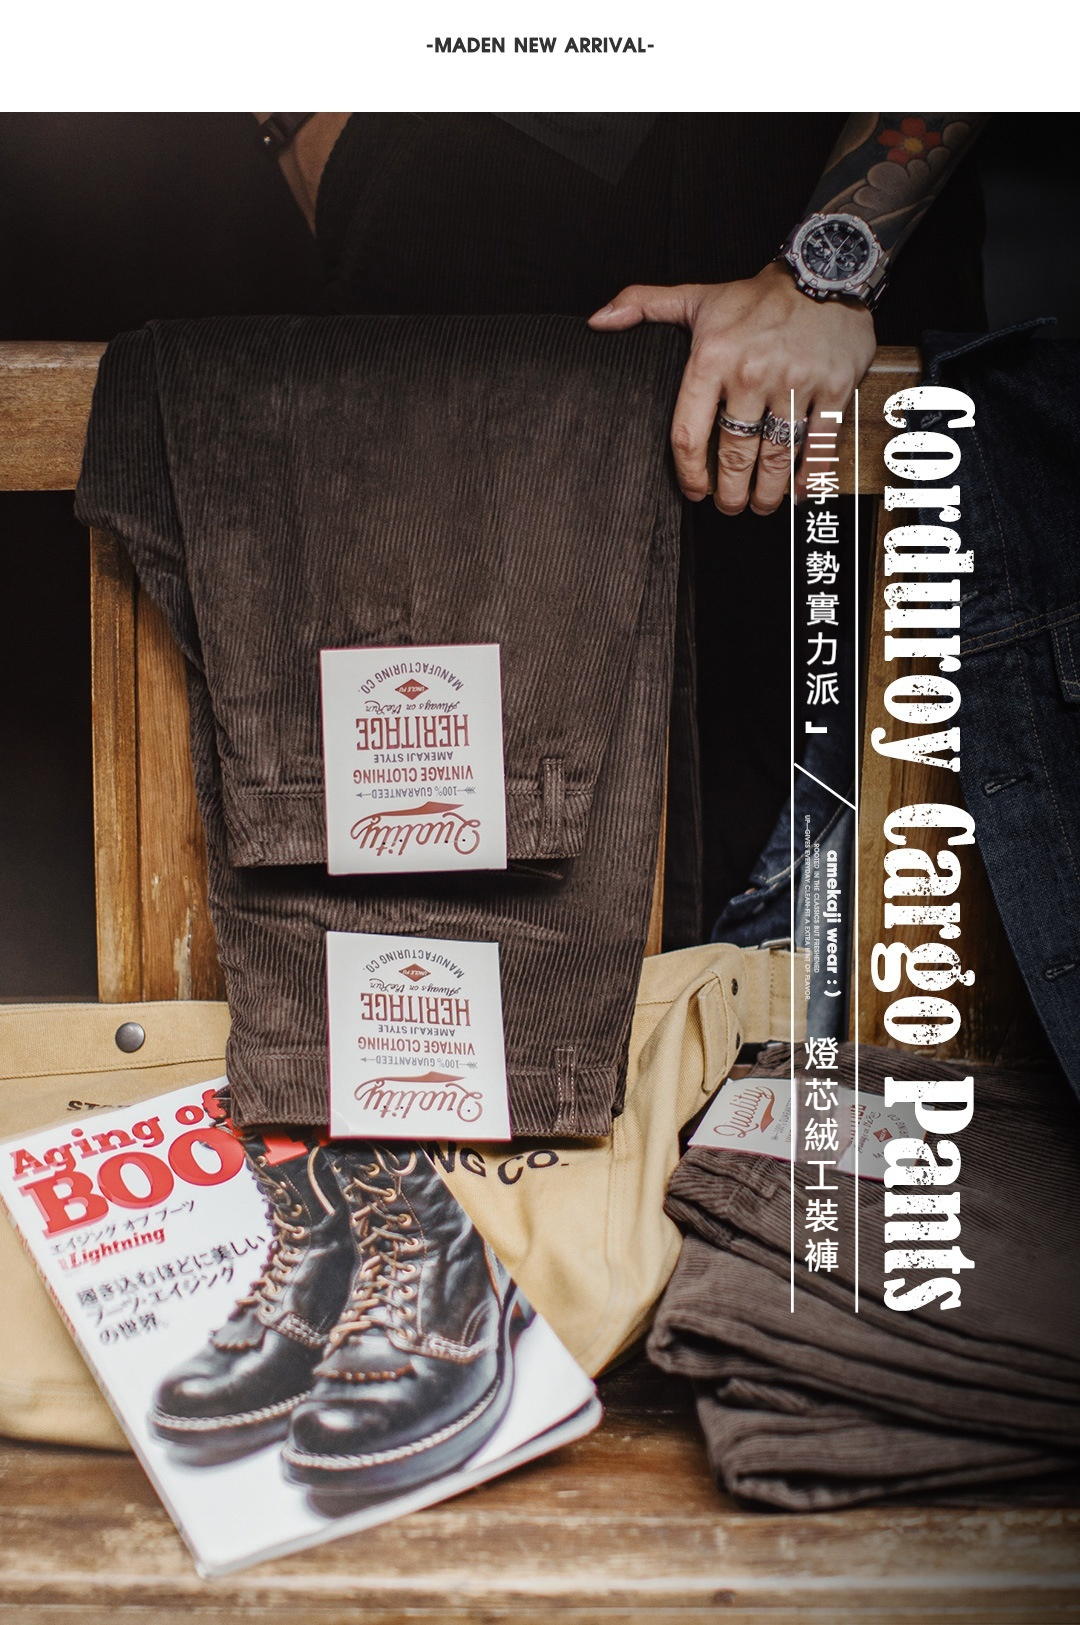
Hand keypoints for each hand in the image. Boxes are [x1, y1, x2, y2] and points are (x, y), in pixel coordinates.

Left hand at [588, 262, 875, 514]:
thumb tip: (598, 320)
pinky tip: (799, 490)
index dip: (688, 474)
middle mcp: (750, 374)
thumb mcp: (698, 297)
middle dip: (729, 493)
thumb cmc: (759, 295)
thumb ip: (644, 305)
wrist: (825, 269)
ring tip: (761, 504)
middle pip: (734, 455)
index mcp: (712, 359)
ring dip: (767, 492)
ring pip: (775, 457)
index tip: (694, 491)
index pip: (688, 433)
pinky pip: (820, 444)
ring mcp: (793, 383)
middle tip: (729, 505)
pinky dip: (810, 476)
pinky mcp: (833, 389)